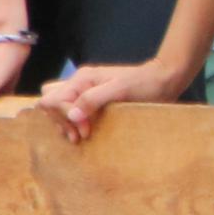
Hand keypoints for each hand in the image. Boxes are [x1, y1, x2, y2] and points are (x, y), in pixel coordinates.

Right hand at [38, 52, 191, 143]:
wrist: (163, 80)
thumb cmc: (144, 84)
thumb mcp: (120, 89)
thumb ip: (93, 99)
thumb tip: (73, 114)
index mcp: (82, 78)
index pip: (53, 99)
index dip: (64, 116)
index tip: (85, 129)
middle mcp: (79, 83)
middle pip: (50, 102)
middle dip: (60, 120)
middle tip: (81, 135)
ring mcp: (84, 91)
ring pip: (56, 105)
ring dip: (64, 123)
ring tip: (80, 136)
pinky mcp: (91, 100)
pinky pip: (70, 109)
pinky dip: (71, 122)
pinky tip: (82, 131)